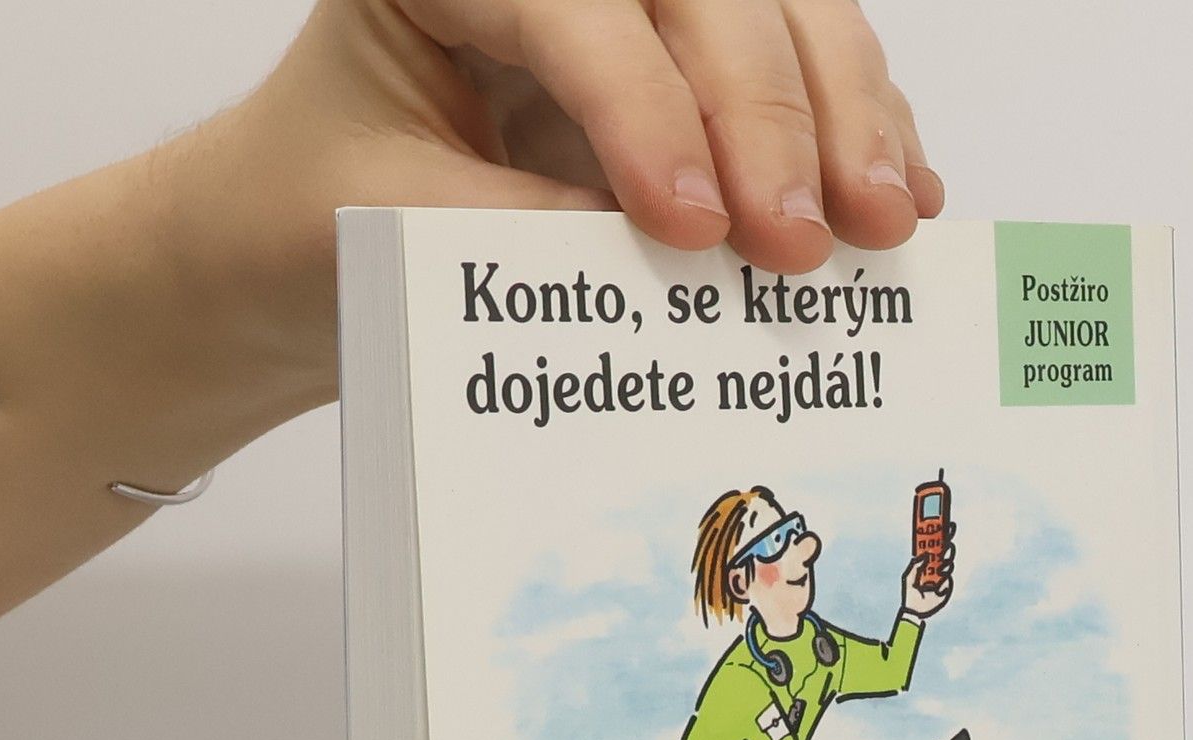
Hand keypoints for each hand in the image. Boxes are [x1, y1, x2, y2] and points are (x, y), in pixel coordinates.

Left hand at [187, 0, 945, 402]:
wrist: (292, 241)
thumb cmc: (309, 216)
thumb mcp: (385, 226)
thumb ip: (517, 231)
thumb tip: (673, 261)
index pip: (572, 4)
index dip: (642, 106)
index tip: (689, 223)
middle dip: (767, 113)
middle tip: (802, 241)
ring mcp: (634, 5)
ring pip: (777, 6)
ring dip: (843, 110)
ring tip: (880, 222)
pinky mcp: (689, 65)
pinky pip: (800, 66)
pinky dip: (860, 124)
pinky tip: (900, 190)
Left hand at [901, 534, 955, 619]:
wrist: (914, 610)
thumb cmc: (910, 592)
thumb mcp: (908, 576)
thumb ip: (915, 565)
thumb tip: (924, 554)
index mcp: (928, 561)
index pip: (938, 544)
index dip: (943, 533)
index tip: (947, 524)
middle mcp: (937, 566)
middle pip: (947, 552)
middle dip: (949, 546)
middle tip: (948, 544)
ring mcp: (943, 576)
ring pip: (950, 565)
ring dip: (946, 565)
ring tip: (939, 571)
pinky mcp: (947, 588)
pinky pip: (949, 583)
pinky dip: (943, 585)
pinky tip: (936, 589)